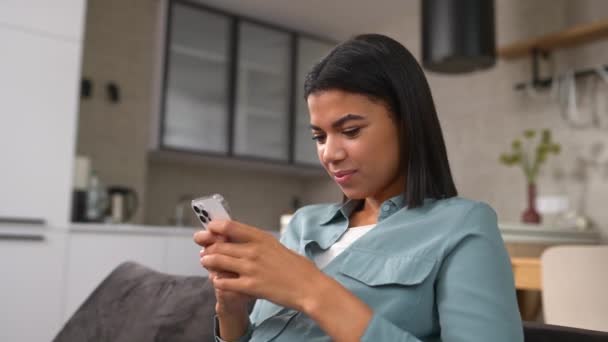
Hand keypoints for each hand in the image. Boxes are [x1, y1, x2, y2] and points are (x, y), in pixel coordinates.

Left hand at [198, 220, 325, 311]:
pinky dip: (217, 281)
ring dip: (208, 262)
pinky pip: (224, 282)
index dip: (215, 227)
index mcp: (262, 238)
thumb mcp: (278, 247)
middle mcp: (254, 251)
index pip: (230, 227)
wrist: (309, 287)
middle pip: (220, 245)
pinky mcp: (250, 286)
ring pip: (218, 262)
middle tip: (203, 250)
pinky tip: (217, 281)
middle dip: (207, 247)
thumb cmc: (299, 268)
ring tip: (205, 262)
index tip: (209, 228)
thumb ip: (260, 244)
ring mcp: (251, 268)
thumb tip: (245, 243)